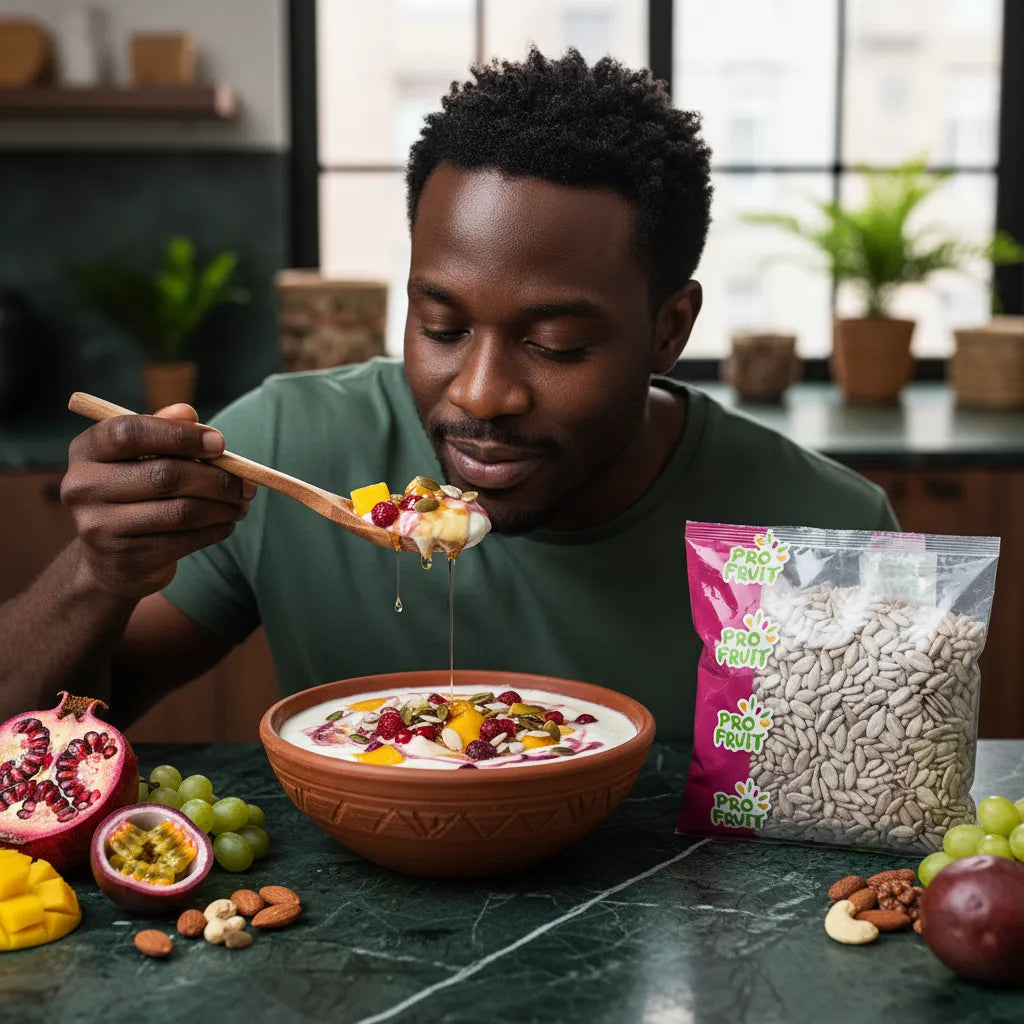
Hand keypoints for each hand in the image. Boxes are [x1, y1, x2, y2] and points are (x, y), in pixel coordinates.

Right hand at [61, 403, 255, 597]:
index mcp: (86, 451)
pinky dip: (215, 530)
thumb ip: (164, 432)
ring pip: (181, 512)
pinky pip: (184, 541)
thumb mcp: (142, 458)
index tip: (220, 444)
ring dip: (223, 507)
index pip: (129, 433)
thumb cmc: (135, 493)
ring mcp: (99, 528)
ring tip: (241, 504)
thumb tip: (187, 412)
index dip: (180, 435)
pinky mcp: (124, 559)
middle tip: (247, 484)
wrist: (111, 559)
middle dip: (217, 479)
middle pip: (165, 475)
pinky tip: (226, 524)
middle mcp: (83, 488)